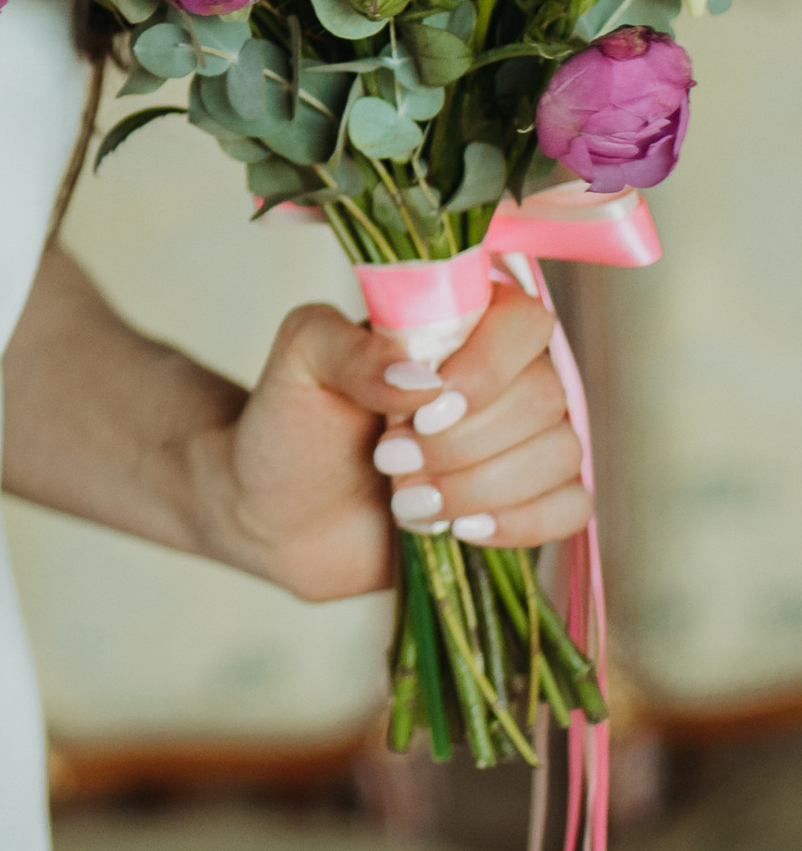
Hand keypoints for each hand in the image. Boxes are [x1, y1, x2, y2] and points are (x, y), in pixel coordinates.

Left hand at [190, 284, 590, 603]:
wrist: (279, 511)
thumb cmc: (293, 422)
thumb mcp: (301, 361)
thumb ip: (350, 349)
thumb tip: (419, 379)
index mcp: (460, 322)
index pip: (525, 320)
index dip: (488, 367)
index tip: (422, 409)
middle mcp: (504, 375)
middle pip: (544, 397)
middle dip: (462, 443)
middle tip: (388, 459)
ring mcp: (520, 439)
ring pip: (560, 454)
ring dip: (479, 487)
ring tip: (404, 501)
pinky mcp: (525, 501)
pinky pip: (571, 507)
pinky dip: (522, 522)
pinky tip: (461, 530)